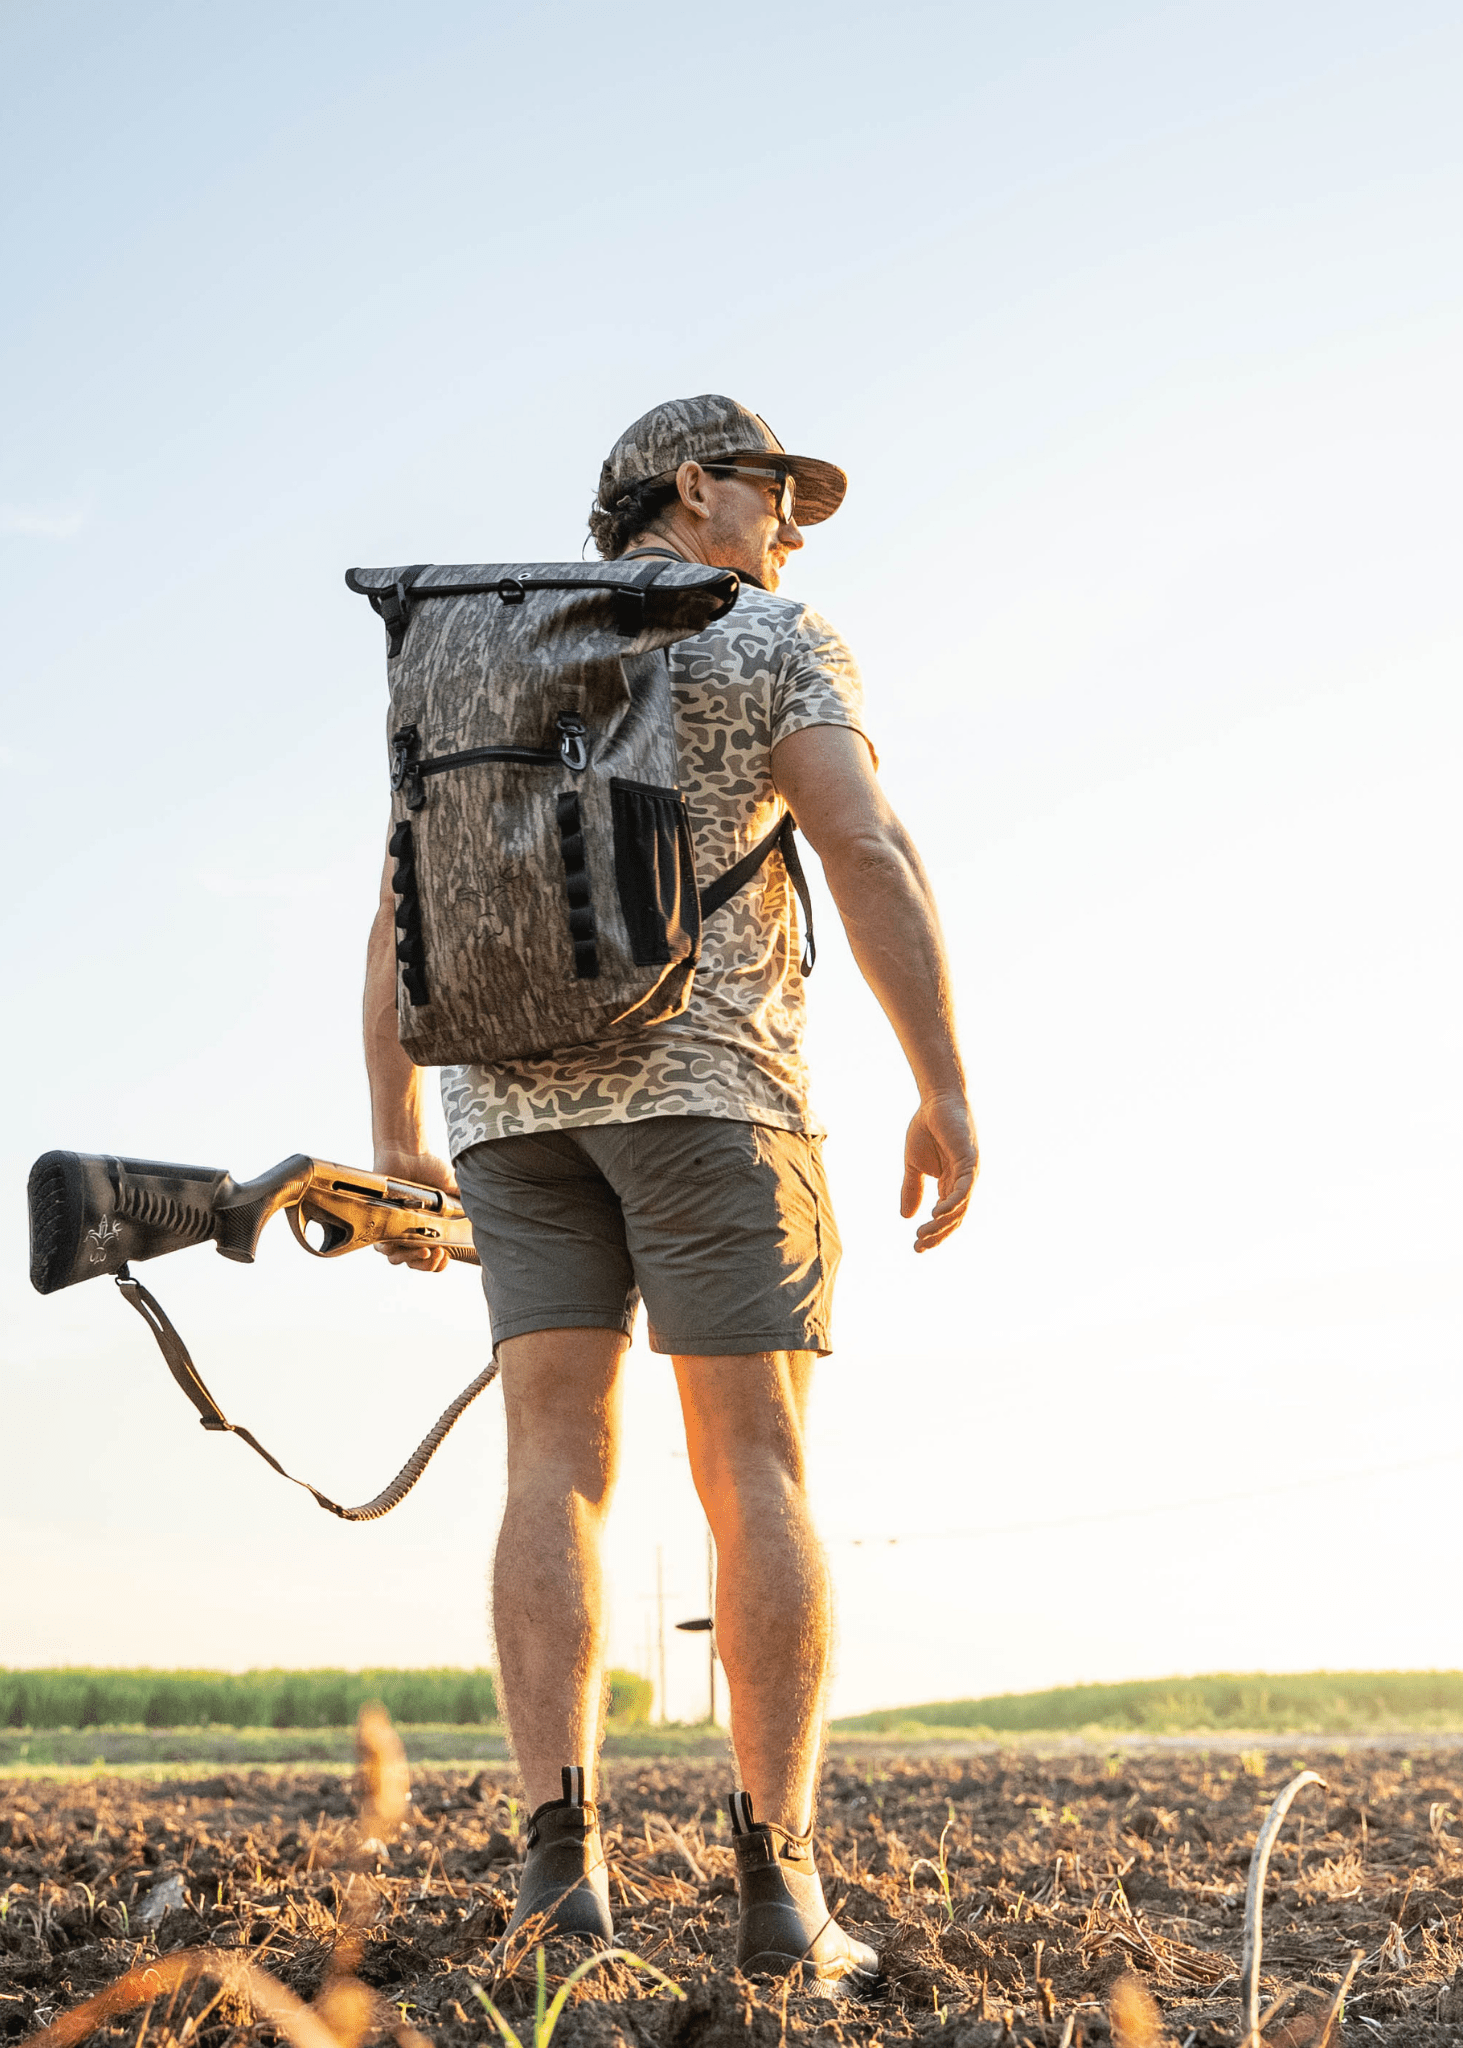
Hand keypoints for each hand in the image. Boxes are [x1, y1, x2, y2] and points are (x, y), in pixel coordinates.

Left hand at [372, 1147, 461, 1273]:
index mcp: (427, 1230)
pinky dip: (391, 1247)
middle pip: (414, 1263)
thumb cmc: (429, 1168)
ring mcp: (393, 1228)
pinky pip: (380, 1243)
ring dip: (411, 1260)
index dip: (439, 1264)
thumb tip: (484, 1214)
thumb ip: (466, 1202)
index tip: (447, 1257)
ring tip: (424, 1251)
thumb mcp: (453, 1187)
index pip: (432, 1259)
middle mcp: (409, 1232)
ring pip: (396, 1258)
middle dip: (427, 1265)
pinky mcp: (378, 1221)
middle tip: (438, 1253)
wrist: (408, 1153)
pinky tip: (404, 1243)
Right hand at [900, 1092, 977, 1252]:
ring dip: (942, 1223)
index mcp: (950, 1186)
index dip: (933, 1234)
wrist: (936, 1102)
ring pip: (960, 1208)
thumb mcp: (914, 1165)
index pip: (946, 1218)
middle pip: (955, 1218)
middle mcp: (963, 1184)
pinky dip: (953, 1203)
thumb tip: (906, 1217)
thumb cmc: (927, 1130)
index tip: (916, 1248)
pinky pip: (964, 1188)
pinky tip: (937, 1213)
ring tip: (923, 1233)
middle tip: (919, 1246)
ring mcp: (969, 1174)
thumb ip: (912, 1189)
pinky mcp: (970, 1161)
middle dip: (938, 1235)